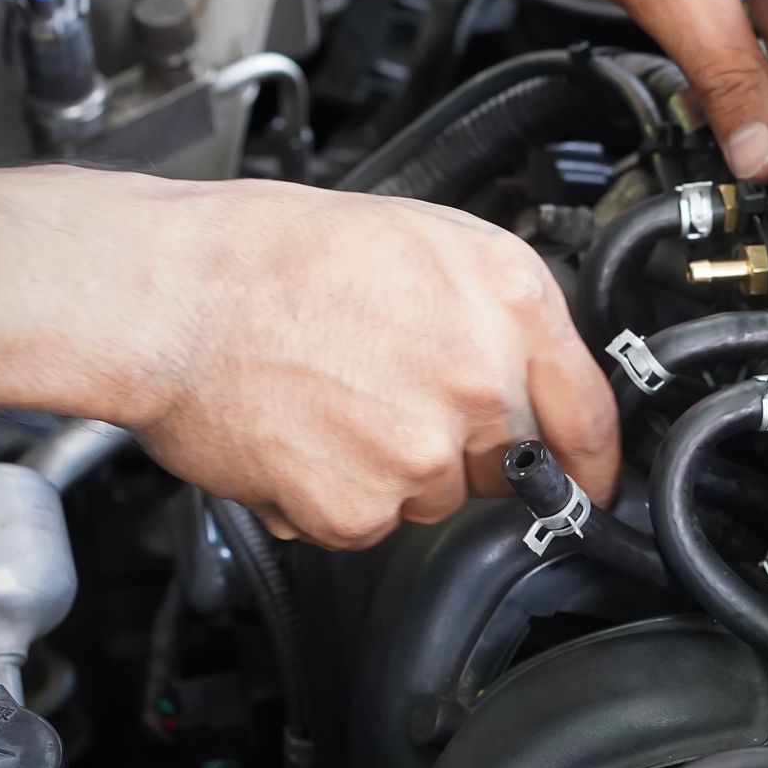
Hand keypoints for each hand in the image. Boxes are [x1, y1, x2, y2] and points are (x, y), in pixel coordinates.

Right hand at [123, 179, 616, 548]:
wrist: (173, 294)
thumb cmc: (282, 254)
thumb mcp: (430, 242)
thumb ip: (504, 314)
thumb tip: (538, 377)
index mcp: (512, 303)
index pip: (591, 411)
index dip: (594, 460)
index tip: (592, 485)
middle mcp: (482, 380)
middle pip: (511, 462)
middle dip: (465, 447)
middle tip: (390, 396)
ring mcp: (425, 450)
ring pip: (438, 497)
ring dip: (396, 470)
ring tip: (334, 403)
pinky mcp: (362, 507)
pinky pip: (370, 525)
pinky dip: (335, 497)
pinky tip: (302, 438)